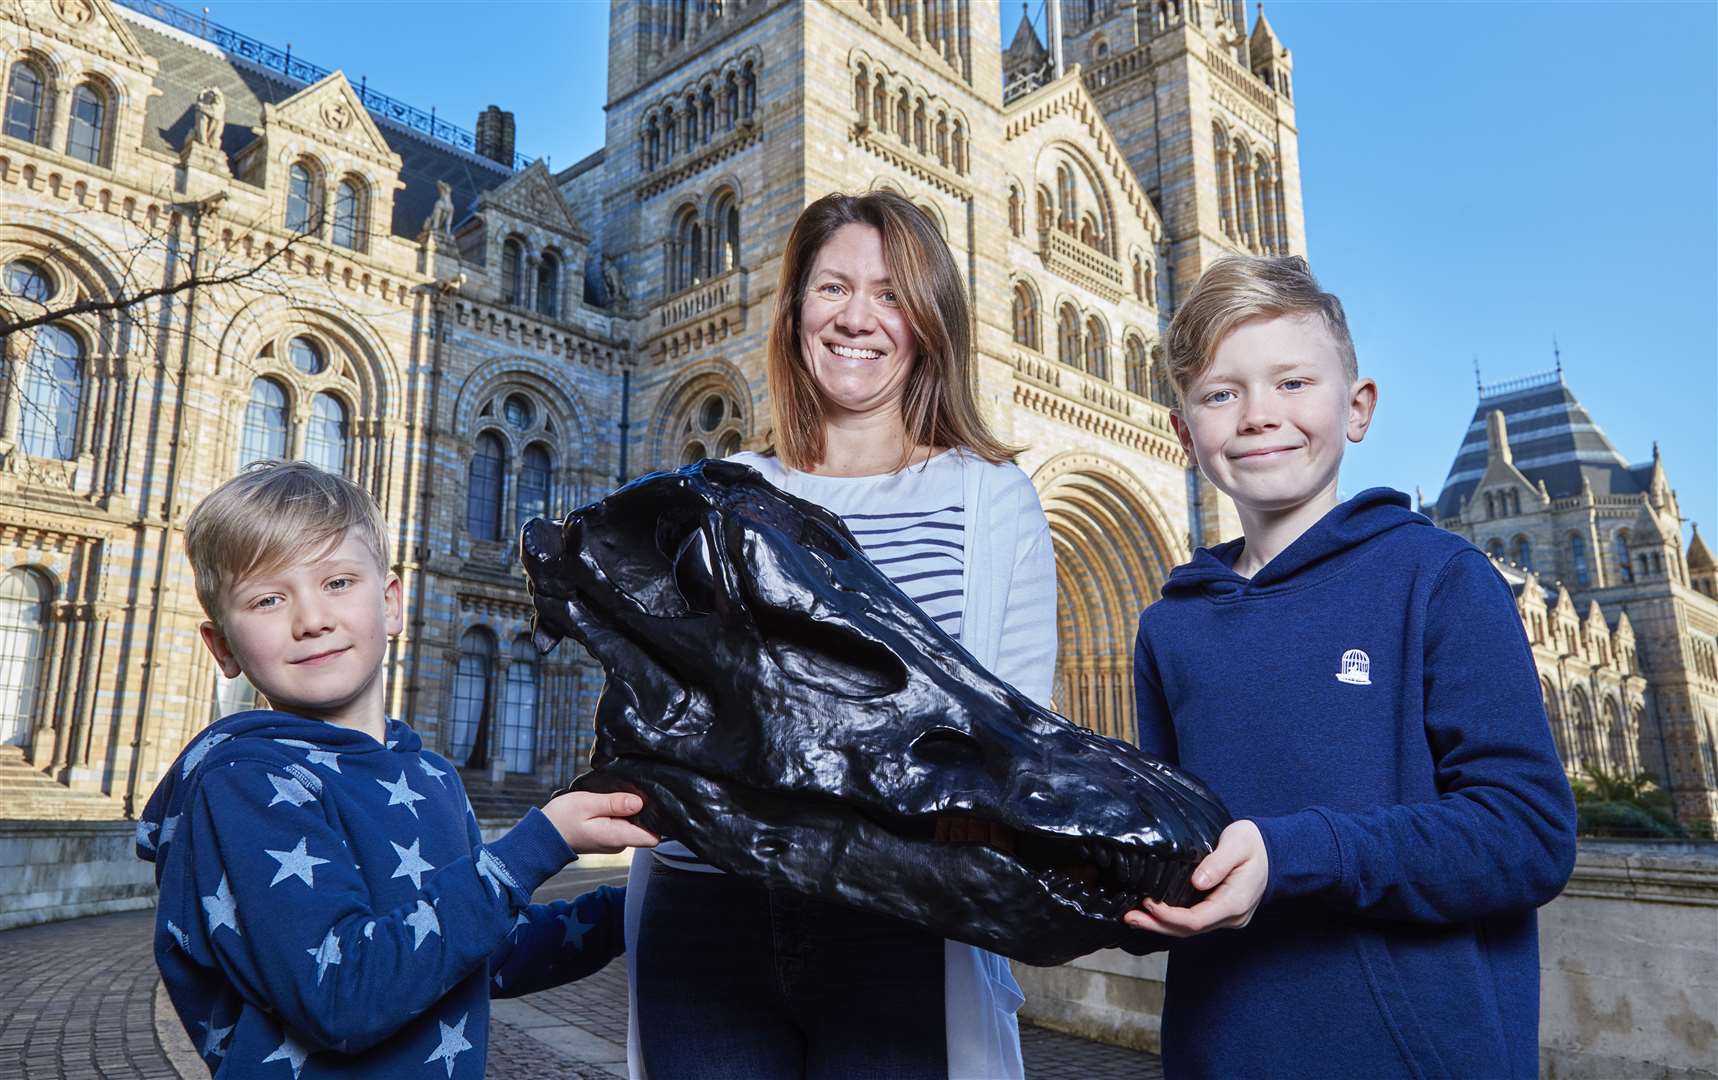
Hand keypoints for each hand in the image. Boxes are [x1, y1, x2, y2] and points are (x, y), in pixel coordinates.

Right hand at [541, 791, 659, 854]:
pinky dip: (619, 812)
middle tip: (626, 792)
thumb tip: (639, 802)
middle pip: (646, 827)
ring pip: (634, 824)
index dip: (656, 818)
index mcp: (617, 837)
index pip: (653, 836)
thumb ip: (614, 803)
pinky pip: (623, 823)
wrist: (543, 835)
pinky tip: (608, 803)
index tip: (651, 801)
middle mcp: (619, 843)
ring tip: (614, 796)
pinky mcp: (608, 836)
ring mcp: (614, 841)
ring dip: (629, 809)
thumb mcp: (587, 804)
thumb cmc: (561, 819)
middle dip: (642, 809)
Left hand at [1122, 819, 1266, 936]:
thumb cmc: (1254, 843)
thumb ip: (1218, 863)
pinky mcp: (1221, 912)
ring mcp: (1228, 917)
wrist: (1274, 851)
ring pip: (1191, 929)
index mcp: (1235, 902)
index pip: (1197, 919)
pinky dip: (1172, 919)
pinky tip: (1153, 913)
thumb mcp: (1237, 844)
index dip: (1169, 915)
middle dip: (1157, 925)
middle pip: (1190, 930)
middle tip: (1128, 917)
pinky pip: (1194, 921)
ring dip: (1161, 925)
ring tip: (1133, 917)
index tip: (1148, 902)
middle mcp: (1232, 916)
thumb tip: (1197, 882)